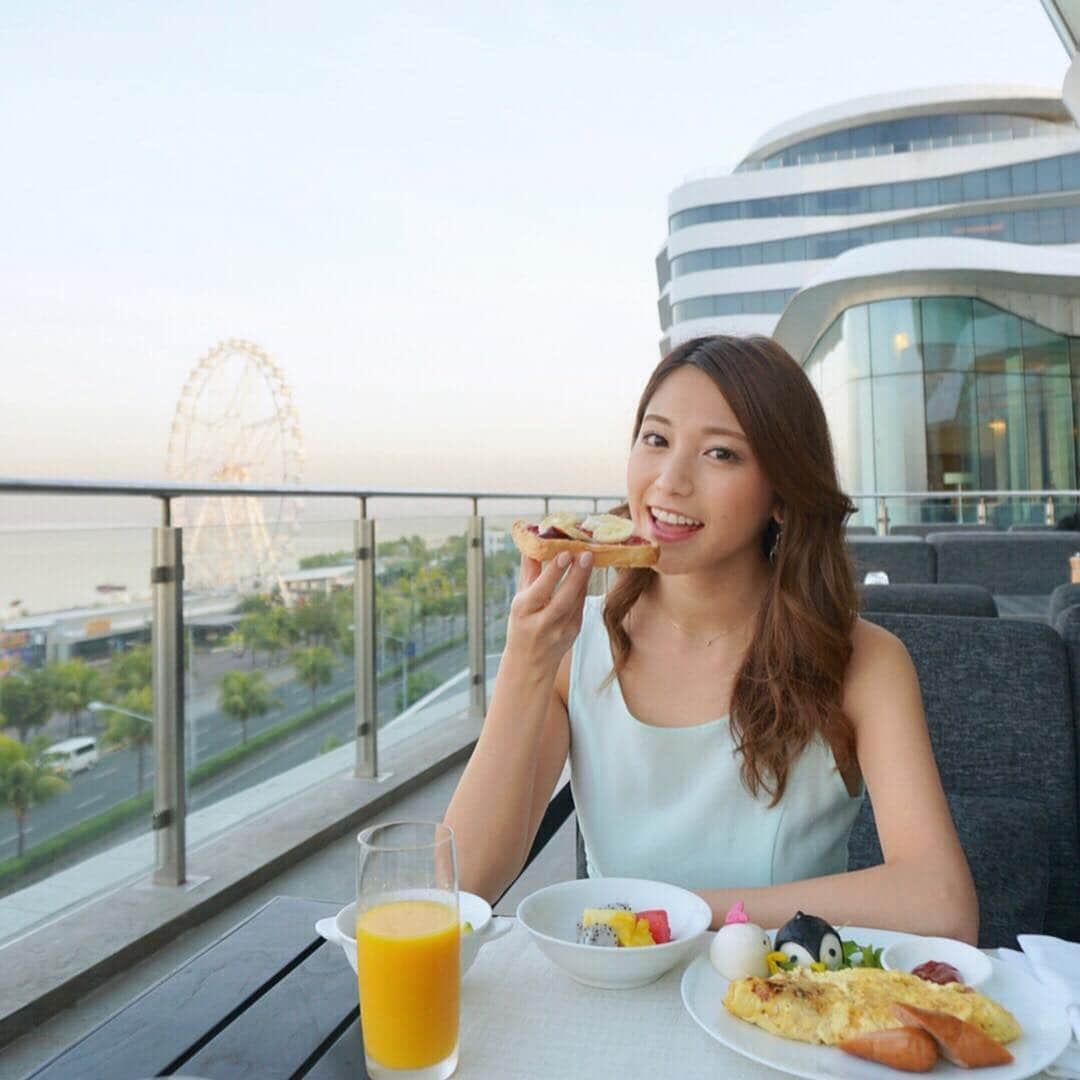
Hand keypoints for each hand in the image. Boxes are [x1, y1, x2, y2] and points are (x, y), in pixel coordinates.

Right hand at [504, 550, 592, 673]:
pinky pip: (581, 606)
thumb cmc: (522, 624)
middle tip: (587, 554)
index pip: (541, 590)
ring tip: (588, 558)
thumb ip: (529, 572)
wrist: (529, 663)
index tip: (565, 553)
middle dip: (577, 575)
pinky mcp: (574, 631)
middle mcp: (543, 622)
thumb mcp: (520, 599)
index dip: (554, 572)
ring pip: (577, 600)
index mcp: (524, 611)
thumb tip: (533, 542)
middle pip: (564, 597)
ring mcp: (561, 630)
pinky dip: (583, 589)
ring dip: (584, 579)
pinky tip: (586, 574)